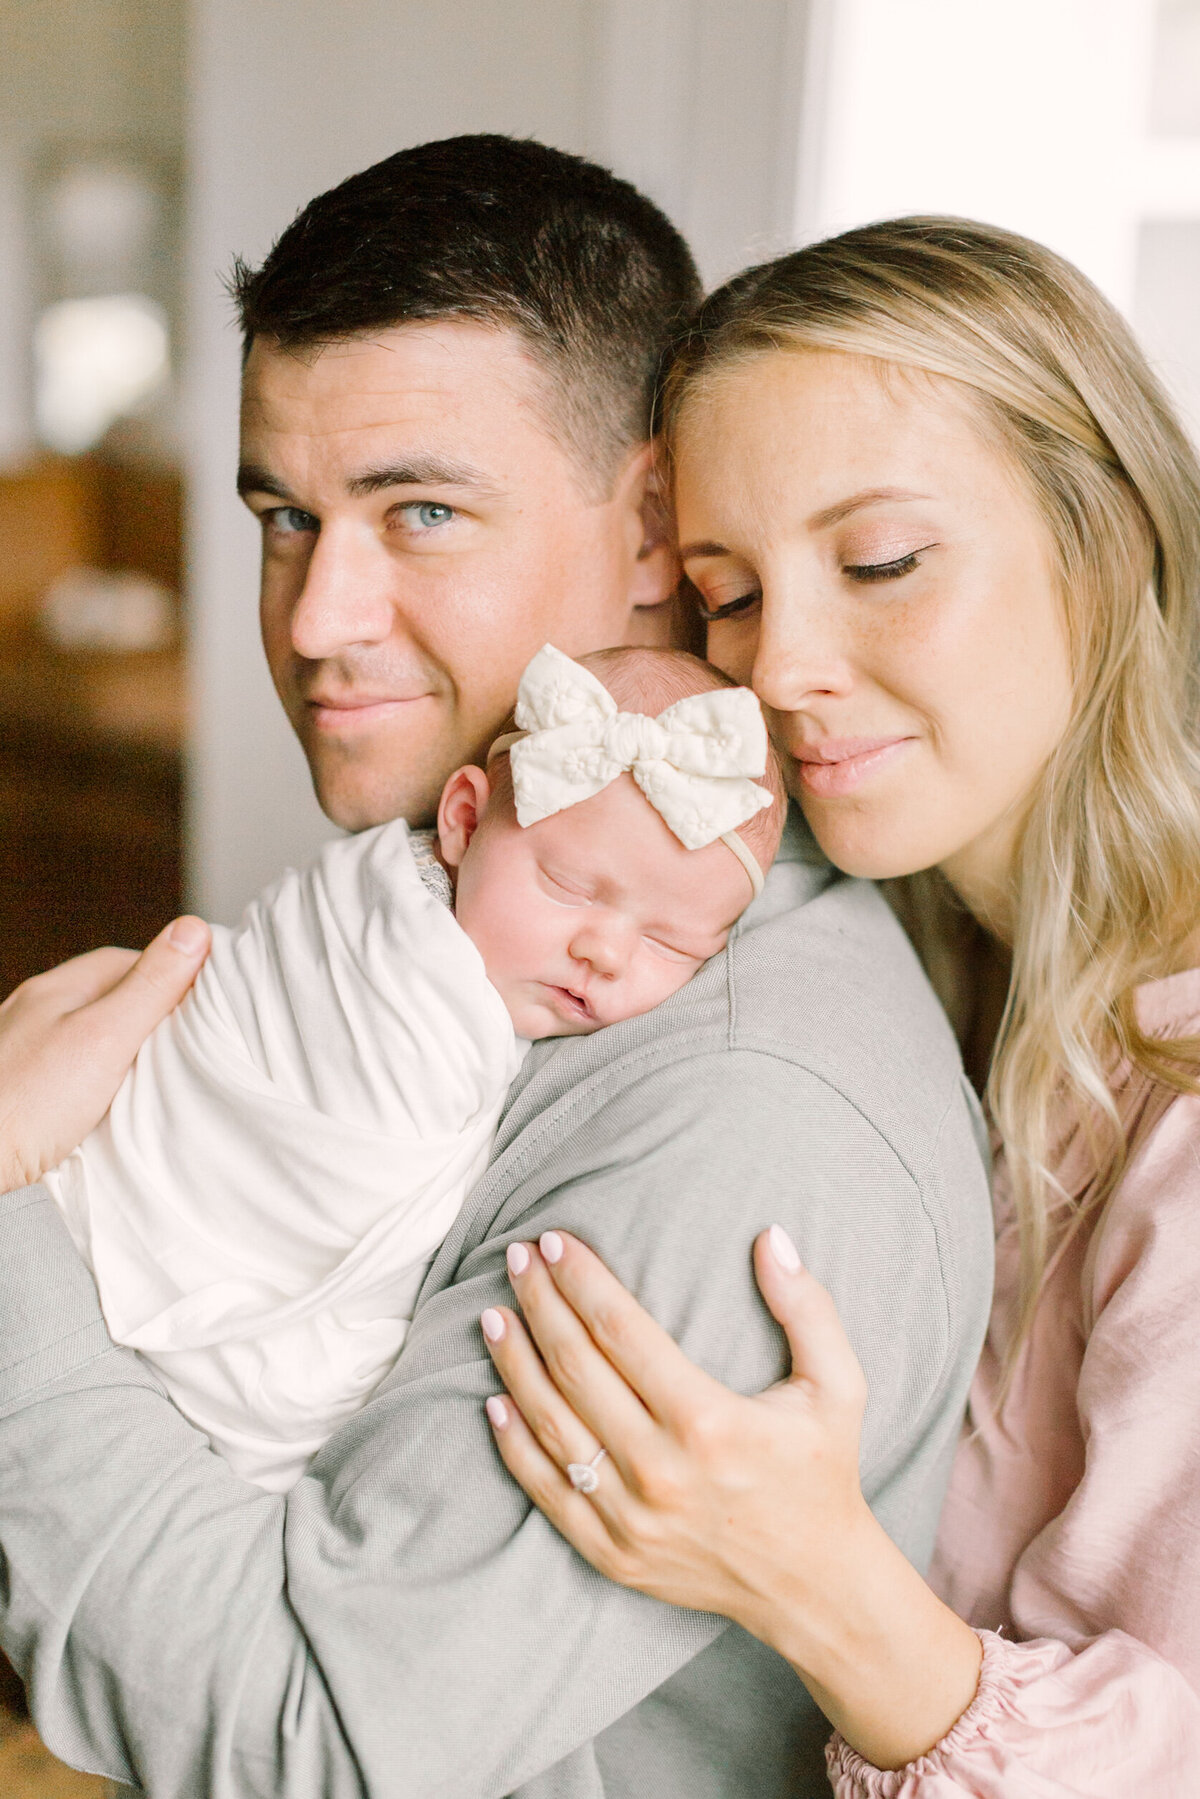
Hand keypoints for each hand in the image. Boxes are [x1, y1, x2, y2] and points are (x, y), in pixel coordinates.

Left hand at [0, 917, 210, 1191]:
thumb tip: (193, 930)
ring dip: (123, 1051)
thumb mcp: (104, 1038)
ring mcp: (23, 1053)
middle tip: (191, 1043)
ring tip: (156, 1077)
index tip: (210, 1001)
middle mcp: (34, 1013)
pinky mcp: (20, 1094)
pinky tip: (108, 1106)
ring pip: (88, 1037)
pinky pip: (70, 1074)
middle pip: (108, 997)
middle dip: (151, 1014)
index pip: (128, 961)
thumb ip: (150, 987)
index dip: (173, 975)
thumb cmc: (26, 1107)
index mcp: (55, 989)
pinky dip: (96, 1083)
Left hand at [479, 1224, 869, 1636]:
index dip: (581, 1280)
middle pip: (575, 1367)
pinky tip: (496, 1400)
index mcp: (708, 1420)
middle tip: (518, 1260)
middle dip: (540, 1304)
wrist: (814, 1587)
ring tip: (495, 1317)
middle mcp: (660, 1469)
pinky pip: (547, 1490)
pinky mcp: (612, 1552)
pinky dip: (515, 1444)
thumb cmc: (822, 1473)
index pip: (621, 1330)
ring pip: (552, 1424)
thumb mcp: (838, 1386)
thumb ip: (807, 1308)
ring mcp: (630, 1517)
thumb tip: (774, 1237)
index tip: (555, 1242)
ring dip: (515, 1365)